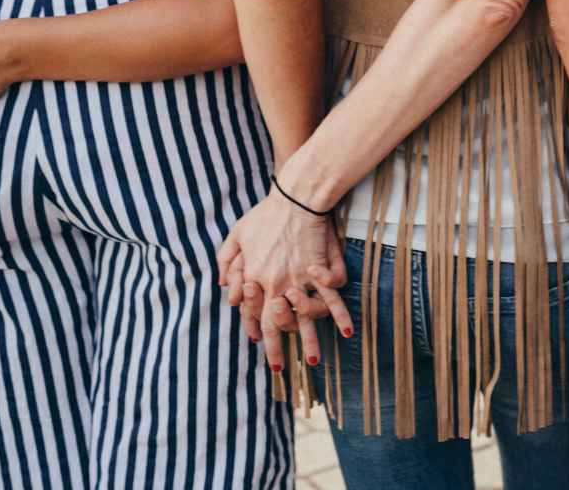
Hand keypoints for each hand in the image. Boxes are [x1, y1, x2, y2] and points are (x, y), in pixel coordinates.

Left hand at [216, 193, 351, 373]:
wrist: (295, 200)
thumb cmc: (265, 214)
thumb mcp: (236, 234)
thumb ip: (226, 260)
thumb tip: (222, 285)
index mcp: (253, 278)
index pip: (250, 313)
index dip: (253, 328)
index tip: (257, 340)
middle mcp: (274, 285)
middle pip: (273, 325)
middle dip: (275, 350)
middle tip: (277, 369)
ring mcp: (298, 281)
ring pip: (303, 319)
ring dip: (309, 342)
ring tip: (312, 361)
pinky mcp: (318, 272)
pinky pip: (330, 298)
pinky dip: (339, 315)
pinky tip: (346, 331)